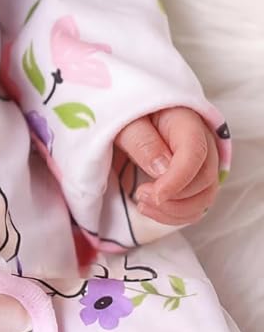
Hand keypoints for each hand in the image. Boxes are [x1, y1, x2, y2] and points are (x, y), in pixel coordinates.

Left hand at [113, 107, 219, 226]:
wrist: (131, 118)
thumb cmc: (128, 116)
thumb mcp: (125, 122)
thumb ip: (142, 141)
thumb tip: (162, 169)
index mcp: (187, 122)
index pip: (194, 154)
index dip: (176, 179)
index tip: (150, 193)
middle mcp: (203, 143)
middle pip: (205, 179)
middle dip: (173, 197)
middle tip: (140, 194)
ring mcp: (202, 163)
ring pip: (205, 197)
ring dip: (175, 211)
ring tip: (143, 204)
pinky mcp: (194, 180)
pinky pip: (196, 205)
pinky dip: (176, 215)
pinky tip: (151, 208)